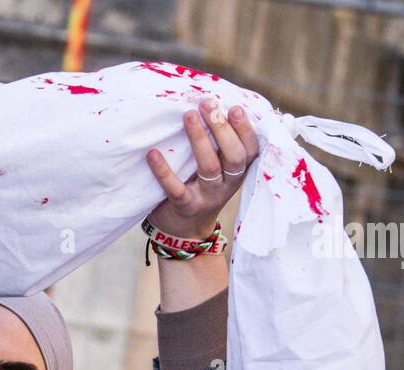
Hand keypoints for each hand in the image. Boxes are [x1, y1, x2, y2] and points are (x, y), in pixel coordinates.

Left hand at [145, 97, 259, 239]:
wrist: (185, 232)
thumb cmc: (200, 188)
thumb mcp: (217, 170)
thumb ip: (219, 146)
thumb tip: (212, 105)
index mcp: (237, 172)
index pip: (250, 150)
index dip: (245, 130)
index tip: (234, 107)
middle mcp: (227, 185)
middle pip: (233, 156)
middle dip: (222, 129)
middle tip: (208, 104)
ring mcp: (207, 197)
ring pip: (210, 168)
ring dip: (199, 140)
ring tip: (188, 116)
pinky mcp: (184, 207)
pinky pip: (175, 188)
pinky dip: (163, 171)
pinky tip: (153, 153)